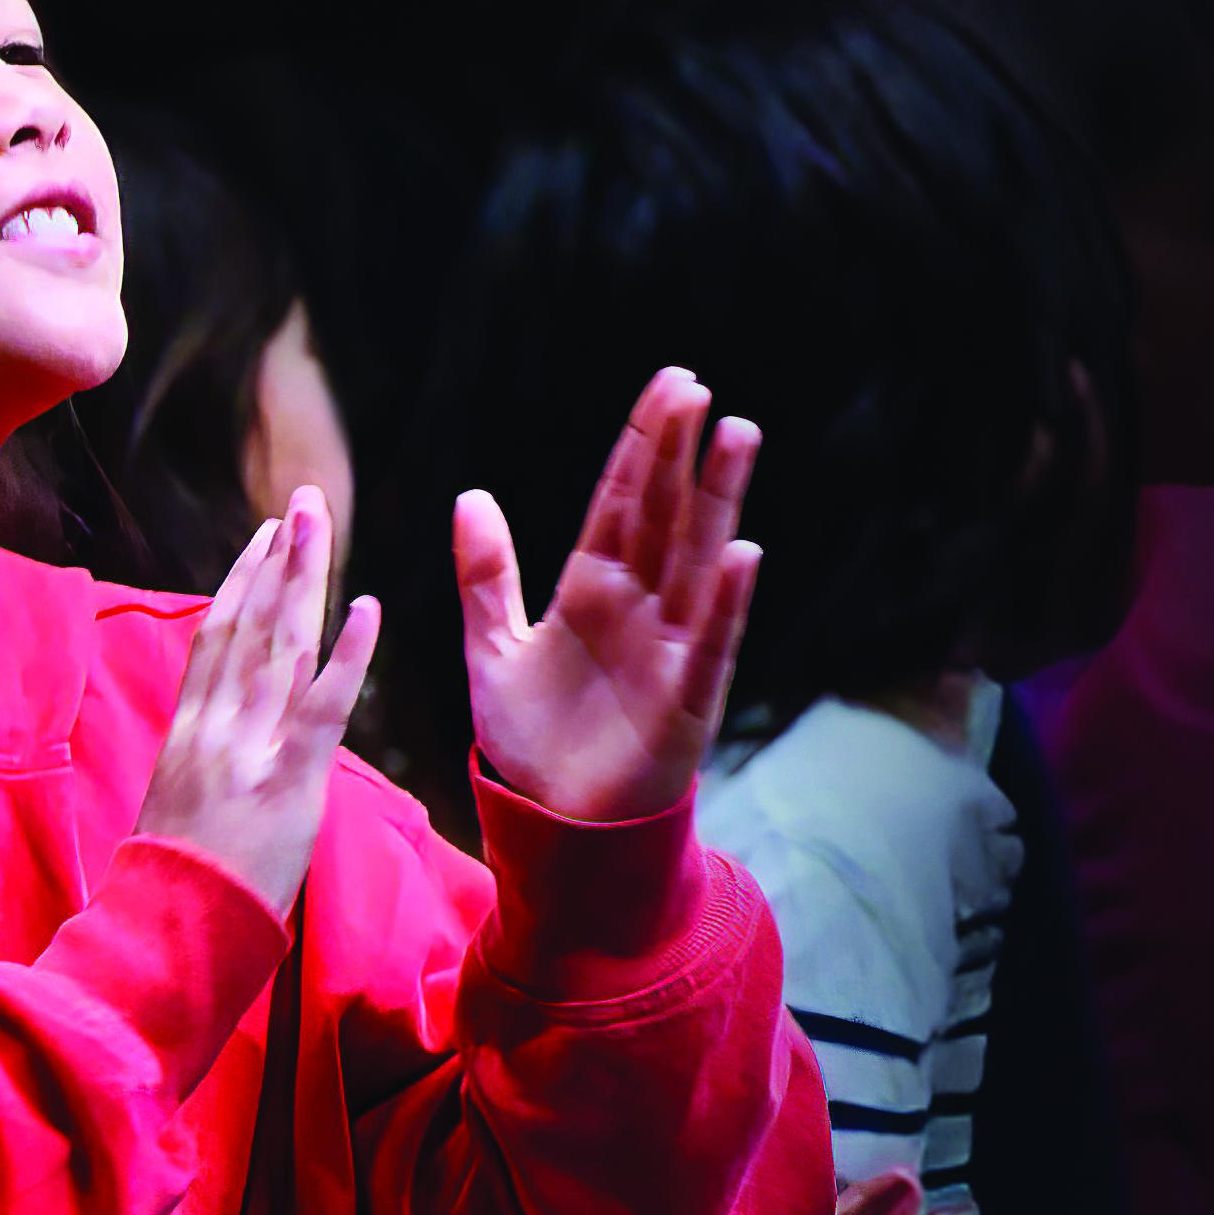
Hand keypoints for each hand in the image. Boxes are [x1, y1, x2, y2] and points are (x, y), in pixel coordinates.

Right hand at [131, 489, 380, 923]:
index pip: (217, 637)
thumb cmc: (172, 883)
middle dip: (279, 558)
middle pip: (250, 624)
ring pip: (281, 647)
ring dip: (305, 580)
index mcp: (187, 730)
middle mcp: (215, 725)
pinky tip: (368, 609)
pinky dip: (348, 655)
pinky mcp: (291, 781)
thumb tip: (220, 729)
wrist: (169, 932)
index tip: (263, 537)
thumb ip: (201, 756)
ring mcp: (252, 749)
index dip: (242, 581)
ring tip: (323, 526)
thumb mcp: (174, 804)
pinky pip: (324, 708)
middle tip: (303, 502)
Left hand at [452, 369, 760, 827]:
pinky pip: (708, 646)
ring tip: (737, 436)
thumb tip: (470, 495)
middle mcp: (638, 609)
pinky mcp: (684, 703)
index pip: (622, 501)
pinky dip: (724, 603)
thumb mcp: (491, 650)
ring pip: (697, 561)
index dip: (642, 445)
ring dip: (718, 501)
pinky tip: (742, 555)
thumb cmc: (530, 742)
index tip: (668, 385)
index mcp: (591, 589)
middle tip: (696, 387)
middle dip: (679, 453)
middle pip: (664, 515)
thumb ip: (486, 576)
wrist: (551, 829)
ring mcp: (668, 651)